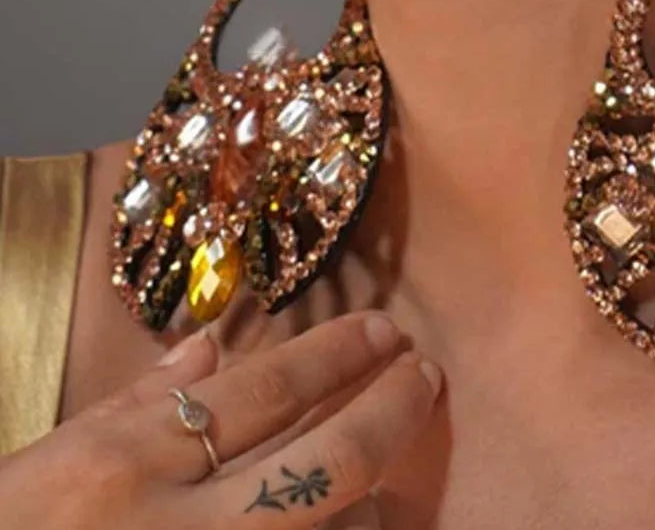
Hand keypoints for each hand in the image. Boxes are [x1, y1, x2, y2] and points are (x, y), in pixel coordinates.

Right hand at [0, 312, 442, 528]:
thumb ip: (133, 403)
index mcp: (127, 466)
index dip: (337, 353)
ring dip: (368, 503)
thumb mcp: (48, 465)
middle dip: (391, 409)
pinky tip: (347, 524)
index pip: (266, 389)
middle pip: (329, 462)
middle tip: (423, 373)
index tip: (383, 329)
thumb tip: (209, 345)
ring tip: (377, 480)